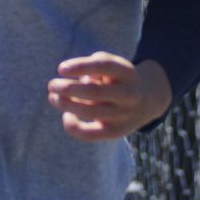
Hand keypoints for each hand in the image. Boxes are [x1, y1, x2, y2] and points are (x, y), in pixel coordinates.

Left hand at [47, 53, 171, 142]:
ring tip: (53, 97)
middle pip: (94, 92)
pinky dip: (74, 127)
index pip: (103, 66)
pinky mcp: (117, 132)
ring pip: (89, 111)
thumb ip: (92, 67)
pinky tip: (66, 117)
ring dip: (66, 104)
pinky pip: (91, 134)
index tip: (61, 68)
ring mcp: (124, 114)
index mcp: (127, 72)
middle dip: (67, 88)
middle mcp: (129, 94)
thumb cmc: (116, 78)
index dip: (80, 66)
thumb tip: (71, 86)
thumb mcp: (110, 65)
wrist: (147, 99)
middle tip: (52, 85)